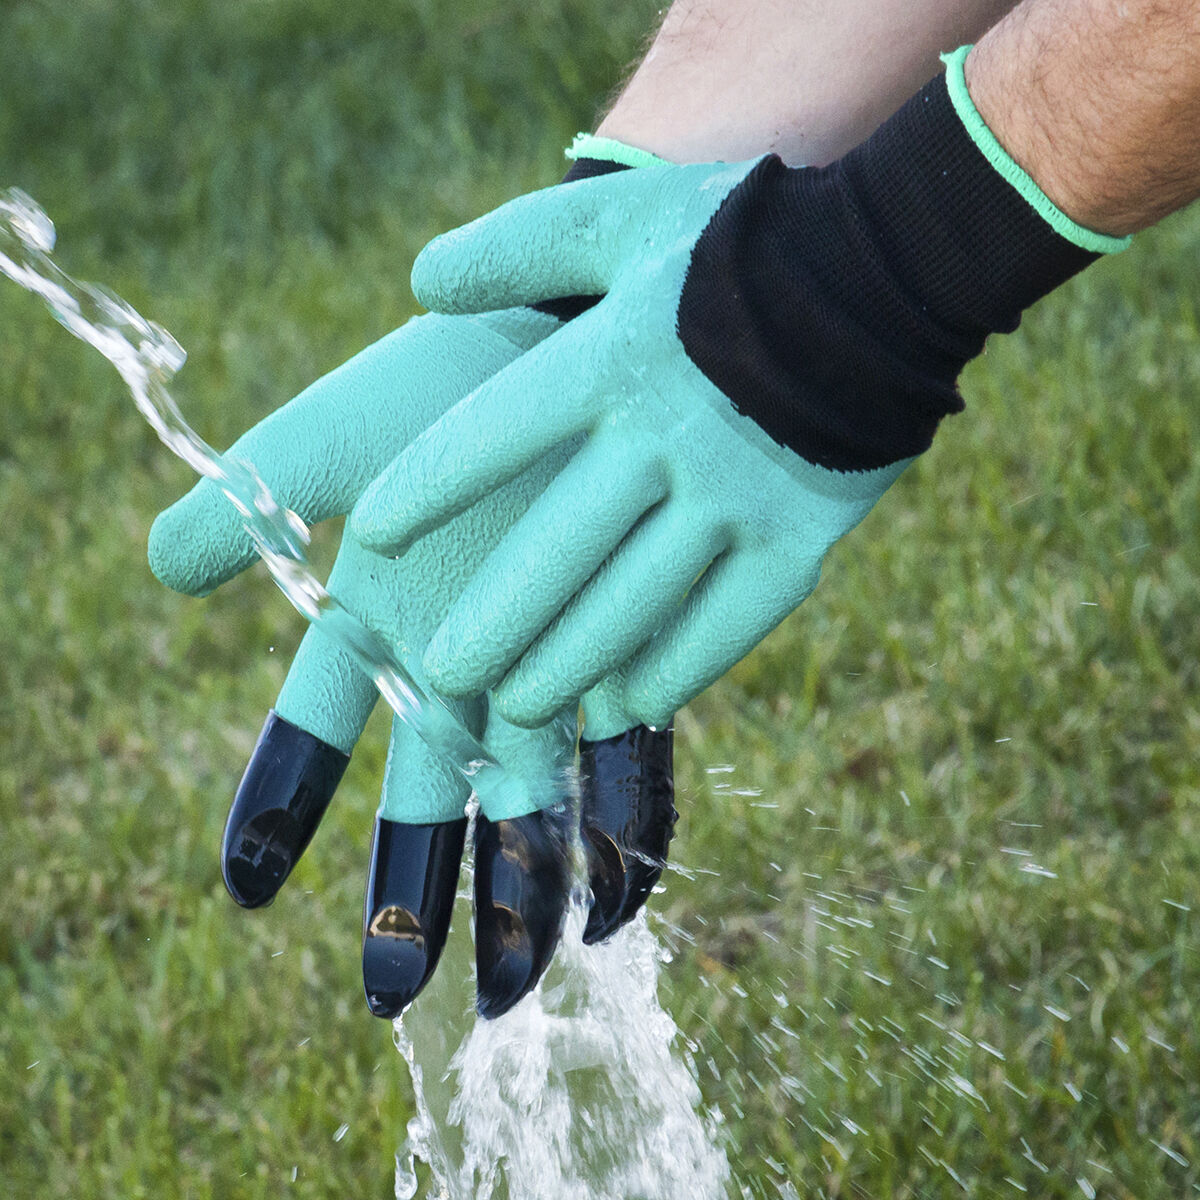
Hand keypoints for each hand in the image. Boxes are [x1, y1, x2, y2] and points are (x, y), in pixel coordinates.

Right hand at [149, 306, 674, 1017]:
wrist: (568, 335)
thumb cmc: (443, 378)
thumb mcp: (329, 436)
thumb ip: (247, 499)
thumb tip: (161, 567)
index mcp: (375, 616)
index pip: (317, 728)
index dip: (282, 801)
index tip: (241, 891)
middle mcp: (458, 656)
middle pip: (429, 792)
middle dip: (413, 885)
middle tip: (394, 994)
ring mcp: (544, 658)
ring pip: (528, 795)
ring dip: (519, 887)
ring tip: (513, 983)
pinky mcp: (630, 646)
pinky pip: (629, 752)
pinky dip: (625, 822)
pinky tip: (621, 896)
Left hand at [352, 54, 1122, 731]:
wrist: (890, 273)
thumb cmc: (740, 243)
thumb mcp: (624, 219)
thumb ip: (519, 247)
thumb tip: (418, 282)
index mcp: (615, 358)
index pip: (497, 433)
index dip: (428, 487)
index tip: (371, 536)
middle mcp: (667, 438)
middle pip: (560, 551)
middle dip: (494, 621)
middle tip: (441, 677)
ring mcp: (737, 498)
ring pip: (635, 602)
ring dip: (569, 663)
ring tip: (517, 706)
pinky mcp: (798, 539)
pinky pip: (728, 621)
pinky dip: (676, 669)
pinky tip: (627, 706)